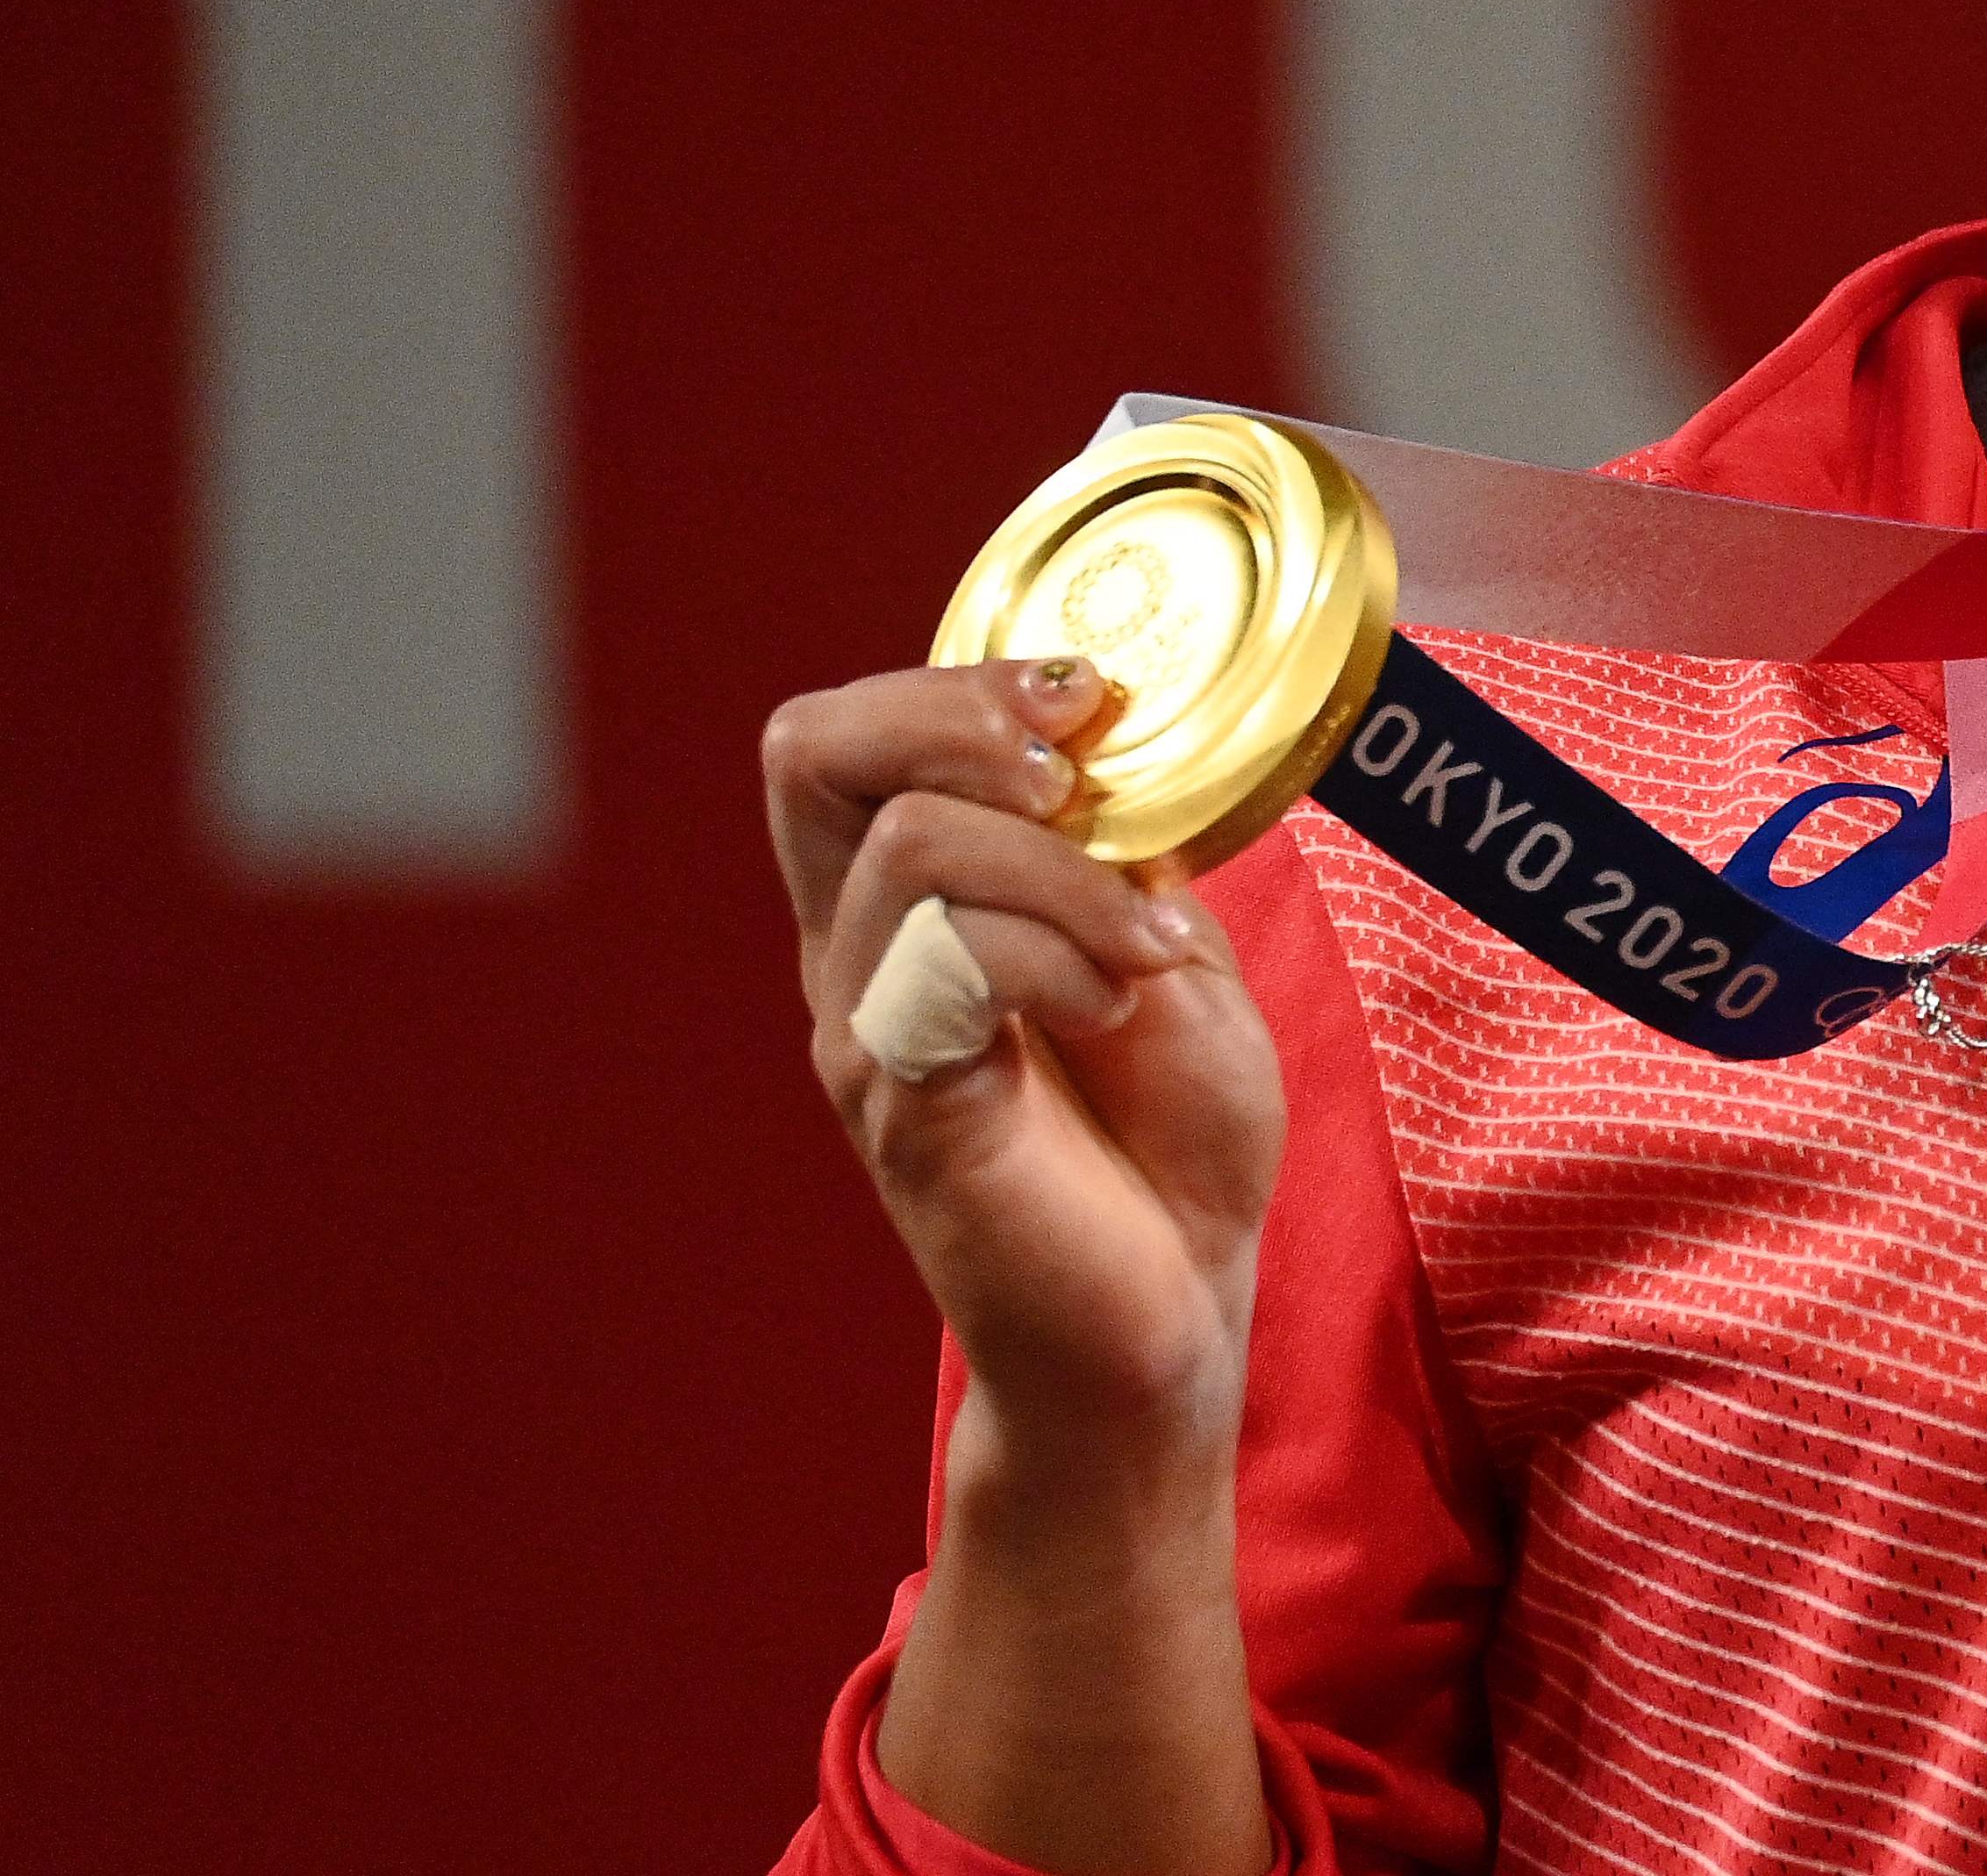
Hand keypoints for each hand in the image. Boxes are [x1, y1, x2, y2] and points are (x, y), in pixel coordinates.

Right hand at [764, 655, 1284, 1460]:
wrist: (1173, 1310)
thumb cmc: (1171, 1135)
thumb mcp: (1167, 947)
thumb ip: (1121, 850)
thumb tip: (1110, 744)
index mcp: (906, 900)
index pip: (845, 732)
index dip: (958, 680)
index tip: (1087, 697)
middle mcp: (856, 953)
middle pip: (808, 750)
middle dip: (960, 719)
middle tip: (1075, 777)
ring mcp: (866, 1030)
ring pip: (910, 848)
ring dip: (1063, 871)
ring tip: (1145, 950)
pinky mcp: (904, 1108)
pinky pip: (947, 965)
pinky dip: (1059, 953)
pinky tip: (1120, 1004)